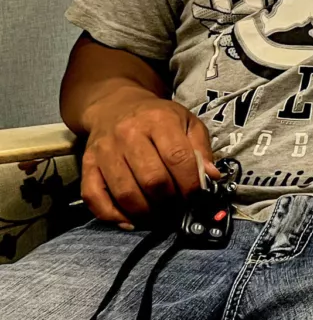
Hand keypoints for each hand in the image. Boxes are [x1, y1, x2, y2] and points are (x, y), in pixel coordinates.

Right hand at [81, 86, 217, 229]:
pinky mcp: (87, 165)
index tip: (197, 197)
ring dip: (145, 213)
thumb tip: (212, 177)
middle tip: (178, 209)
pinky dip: (112, 215)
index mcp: (159, 120)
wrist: (116, 106)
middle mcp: (129, 134)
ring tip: (159, 217)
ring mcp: (105, 151)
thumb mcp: (187, 122)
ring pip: (125, 193)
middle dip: (169, 201)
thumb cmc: (158, 117)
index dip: (190, 183)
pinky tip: (130, 220)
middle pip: (152, 179)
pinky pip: (94, 197)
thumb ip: (200, 148)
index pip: (177, 158)